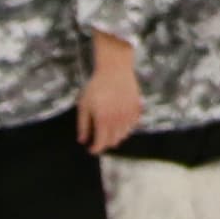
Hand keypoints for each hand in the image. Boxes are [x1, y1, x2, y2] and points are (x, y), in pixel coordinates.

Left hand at [74, 33, 141, 153]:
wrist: (115, 69)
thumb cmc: (97, 86)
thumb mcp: (84, 104)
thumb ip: (83, 125)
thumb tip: (82, 140)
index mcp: (104, 120)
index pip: (101, 144)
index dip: (95, 149)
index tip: (91, 149)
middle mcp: (118, 120)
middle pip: (113, 141)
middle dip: (105, 143)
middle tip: (98, 138)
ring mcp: (129, 115)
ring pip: (124, 135)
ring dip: (115, 136)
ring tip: (108, 130)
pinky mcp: (137, 108)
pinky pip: (133, 125)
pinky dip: (126, 127)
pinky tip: (119, 121)